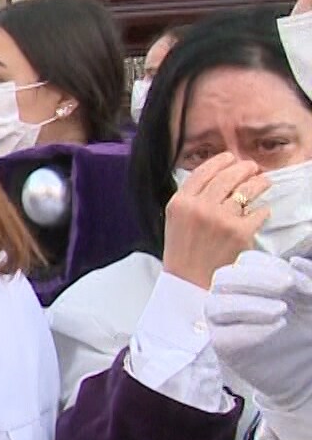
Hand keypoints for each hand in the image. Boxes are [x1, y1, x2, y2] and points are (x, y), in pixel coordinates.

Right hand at [163, 153, 268, 288]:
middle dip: (244, 168)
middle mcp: (199, 207)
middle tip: (253, 168)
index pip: (204, 172)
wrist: (188, 281)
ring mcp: (220, 219)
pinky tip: (262, 211)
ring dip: (259, 183)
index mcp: (180, 202)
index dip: (221, 161)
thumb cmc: (182, 250)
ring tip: (264, 182)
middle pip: (227, 177)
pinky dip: (262, 211)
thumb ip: (190, 198)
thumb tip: (216, 178)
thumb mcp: (175, 218)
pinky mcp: (239, 232)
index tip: (231, 158)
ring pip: (246, 191)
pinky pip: (257, 213)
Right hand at [206, 251, 311, 414]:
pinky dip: (252, 329)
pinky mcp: (224, 346)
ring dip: (250, 304)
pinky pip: (225, 334)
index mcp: (251, 282)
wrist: (307, 365)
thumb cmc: (308, 327)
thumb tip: (295, 260)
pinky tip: (278, 327)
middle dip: (256, 279)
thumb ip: (308, 278)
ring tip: (282, 311)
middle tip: (287, 286)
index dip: (268, 266)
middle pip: (224, 278)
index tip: (293, 279)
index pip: (246, 262)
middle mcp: (230, 298)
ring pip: (215, 305)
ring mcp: (223, 322)